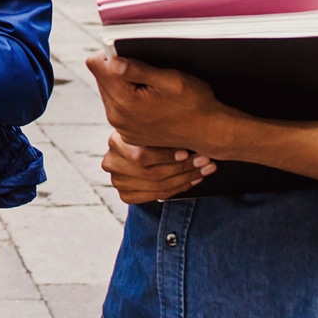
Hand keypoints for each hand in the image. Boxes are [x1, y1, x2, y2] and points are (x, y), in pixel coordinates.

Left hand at [85, 53, 229, 152]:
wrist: (210, 133)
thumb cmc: (196, 104)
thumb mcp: (171, 80)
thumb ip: (138, 70)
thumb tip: (112, 61)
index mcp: (124, 102)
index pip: (96, 65)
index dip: (110, 53)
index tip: (128, 54)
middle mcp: (117, 117)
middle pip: (101, 78)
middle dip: (118, 70)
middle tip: (146, 74)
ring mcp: (121, 128)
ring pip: (108, 91)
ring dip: (123, 85)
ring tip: (150, 89)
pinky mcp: (127, 134)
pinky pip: (117, 107)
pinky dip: (129, 100)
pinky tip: (150, 102)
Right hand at [101, 130, 215, 203]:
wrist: (139, 150)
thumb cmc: (149, 133)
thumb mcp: (152, 125)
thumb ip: (163, 128)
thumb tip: (187, 121)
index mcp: (115, 142)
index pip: (141, 156)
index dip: (166, 157)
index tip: (187, 152)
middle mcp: (112, 163)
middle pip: (152, 174)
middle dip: (183, 168)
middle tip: (205, 161)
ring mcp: (118, 181)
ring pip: (158, 186)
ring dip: (186, 179)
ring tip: (205, 170)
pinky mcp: (126, 194)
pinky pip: (158, 196)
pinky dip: (179, 188)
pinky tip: (192, 180)